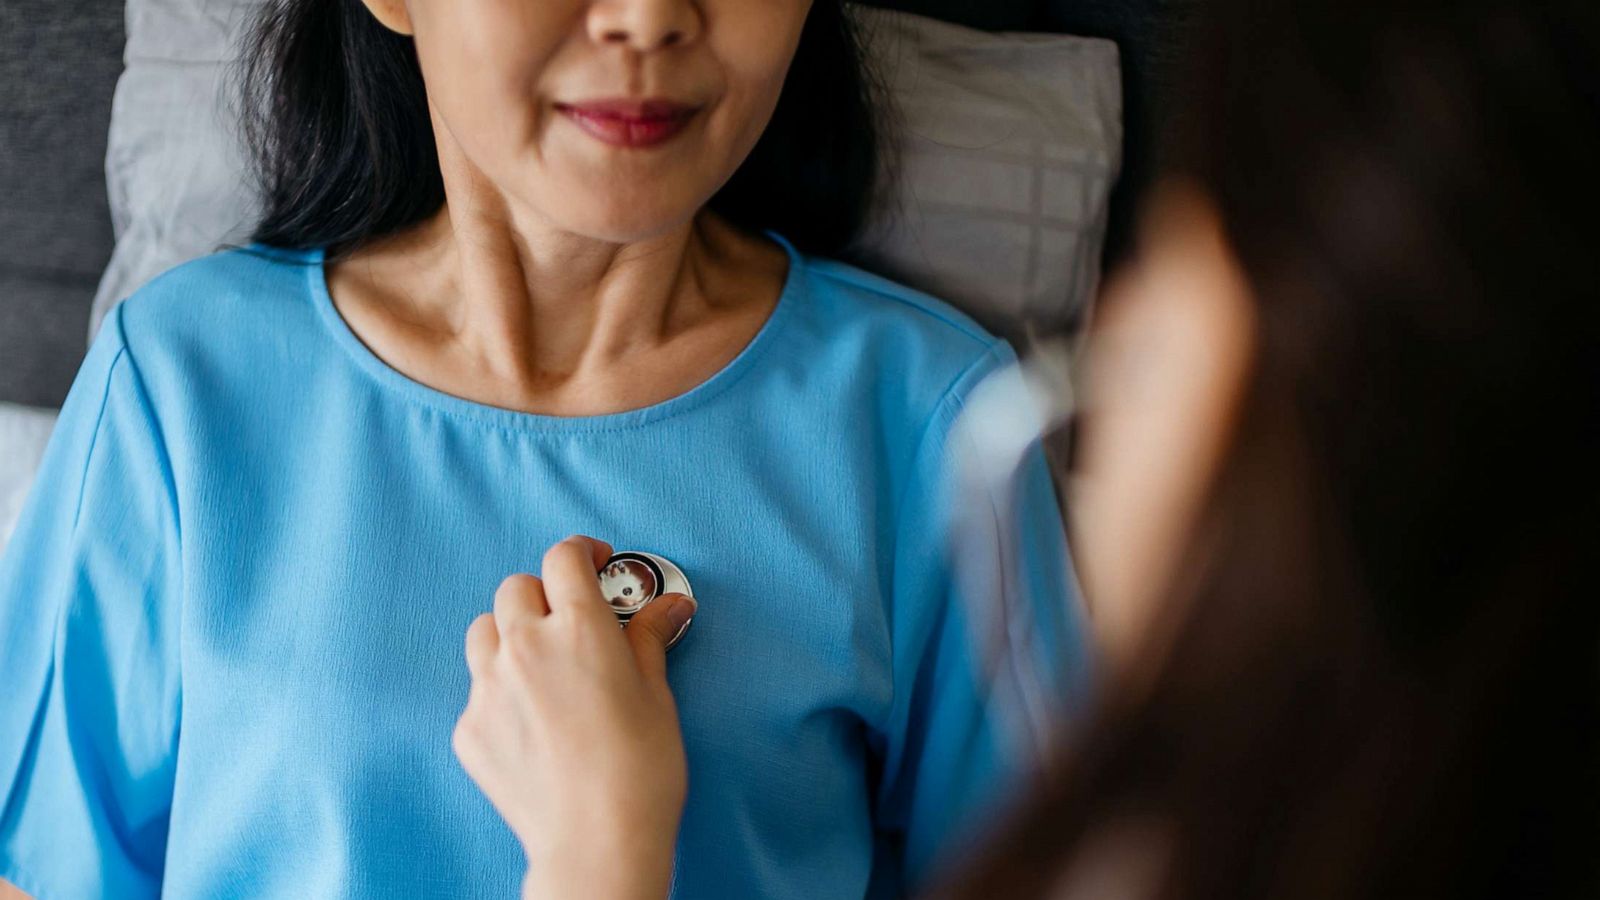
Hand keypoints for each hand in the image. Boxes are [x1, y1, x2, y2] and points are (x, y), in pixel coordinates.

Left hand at [453, 536, 695, 899]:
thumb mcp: (657, 693)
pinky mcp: (470, 729)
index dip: (582, 554)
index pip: (563, 557)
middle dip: (545, 594)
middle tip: (571, 619)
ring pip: (484, 630)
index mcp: (579, 628)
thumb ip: (649, 638)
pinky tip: (530, 718)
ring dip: (510, 633)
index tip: (595, 563)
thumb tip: (669, 607)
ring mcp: (489, 688)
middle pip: (516, 588)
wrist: (597, 842)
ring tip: (540, 661)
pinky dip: (499, 691)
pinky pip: (476, 689)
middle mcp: (526, 647)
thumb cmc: (639, 771)